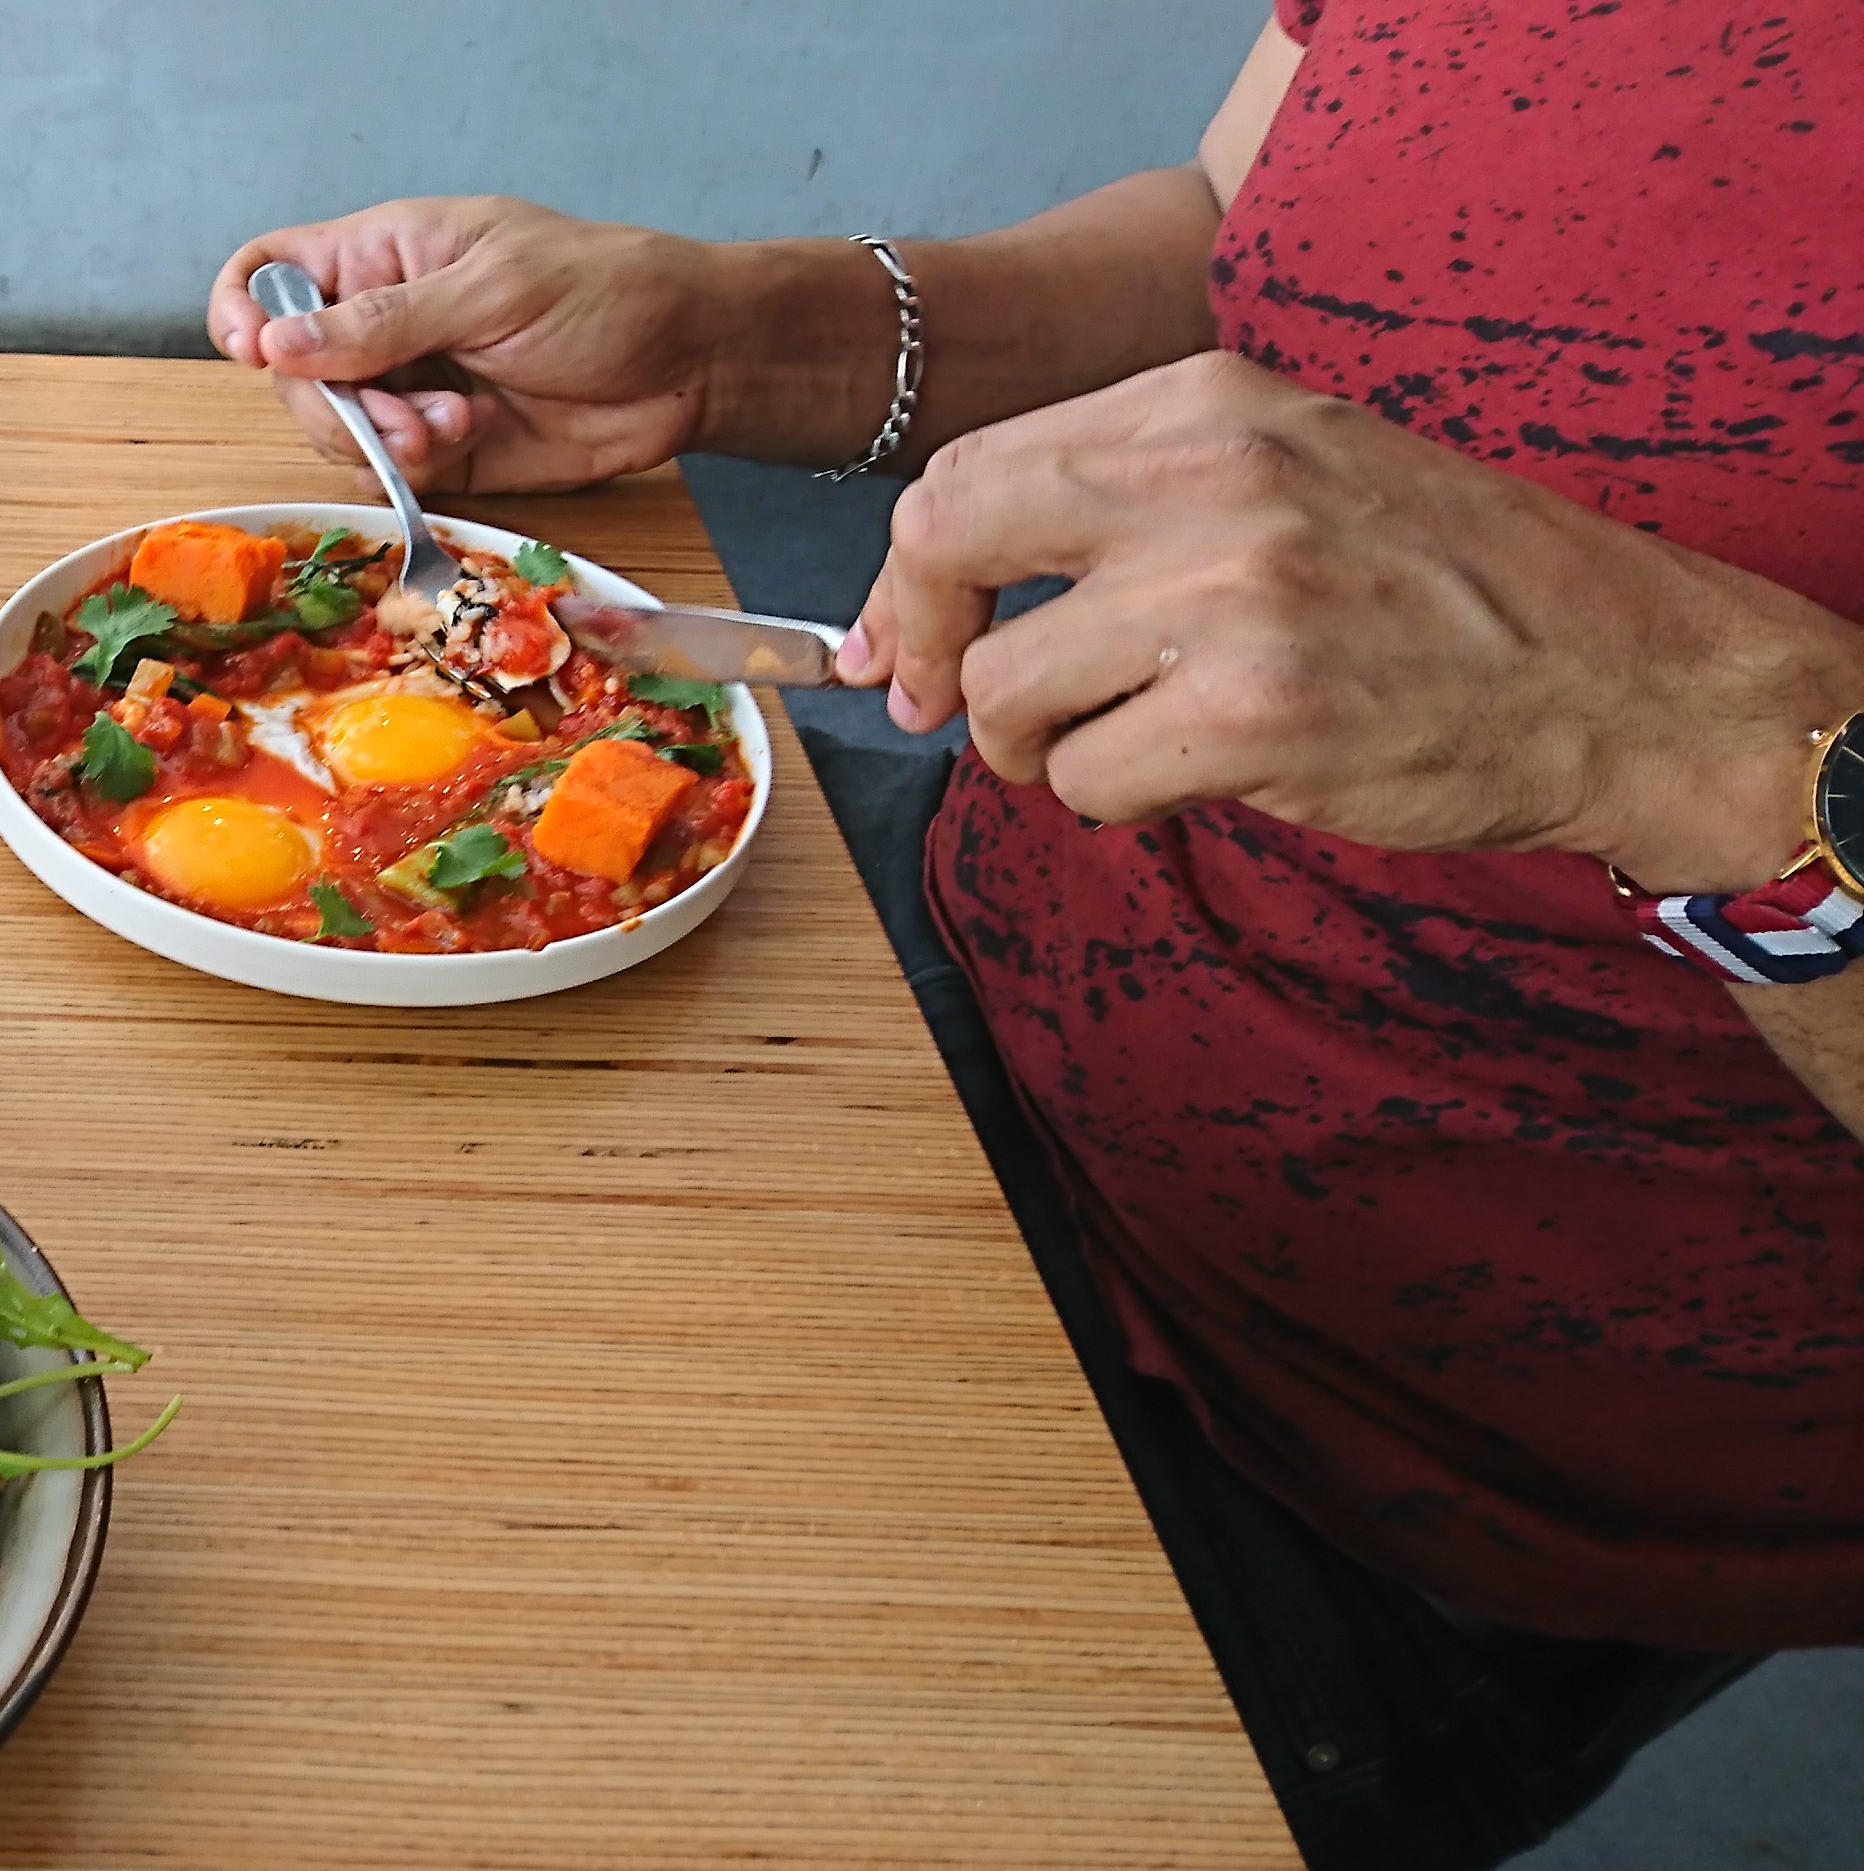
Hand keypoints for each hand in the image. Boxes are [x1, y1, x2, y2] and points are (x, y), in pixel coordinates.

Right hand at [206, 199, 738, 492]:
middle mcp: (381, 323)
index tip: (256, 350)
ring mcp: (408, 389)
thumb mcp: (490, 288)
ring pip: (335, 432)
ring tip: (455, 424)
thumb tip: (278, 342)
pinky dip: (413, 467)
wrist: (688, 363)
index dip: (242, 308)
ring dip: (383, 439)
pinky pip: (384, 472)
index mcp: (383, 254)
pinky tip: (468, 437)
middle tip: (406, 414)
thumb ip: (383, 320)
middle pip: (292, 374)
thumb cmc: (604, 291)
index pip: (270, 271)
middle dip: (337, 403)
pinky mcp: (440, 448)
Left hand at [838, 351, 1863, 891]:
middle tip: (963, 708)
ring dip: (1041, 747)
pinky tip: (1202, 778)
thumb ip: (1123, 505)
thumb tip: (927, 601)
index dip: (917, 574)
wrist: (1623, 671)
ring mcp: (1230, 594)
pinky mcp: (1254, 713)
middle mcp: (1208, 475)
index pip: (971, 470)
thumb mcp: (1290, 468)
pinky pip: (1084, 781)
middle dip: (932, 645)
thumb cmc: (1441, 586)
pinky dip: (1117, 802)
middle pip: (950, 545)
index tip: (914, 644)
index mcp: (1205, 400)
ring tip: (1134, 746)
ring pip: (1007, 691)